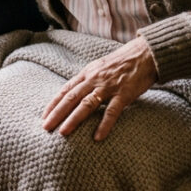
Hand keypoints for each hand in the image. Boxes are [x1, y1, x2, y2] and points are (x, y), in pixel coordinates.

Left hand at [42, 35, 157, 140]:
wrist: (145, 54)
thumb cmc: (123, 62)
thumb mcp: (100, 67)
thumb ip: (88, 79)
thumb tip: (75, 93)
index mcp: (88, 73)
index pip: (66, 89)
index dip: (54, 103)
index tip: (44, 116)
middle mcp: (95, 79)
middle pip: (72, 97)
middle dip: (57, 113)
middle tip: (46, 127)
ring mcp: (109, 86)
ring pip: (87, 104)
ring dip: (74, 119)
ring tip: (63, 132)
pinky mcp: (124, 93)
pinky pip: (112, 111)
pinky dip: (104, 124)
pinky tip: (97, 137)